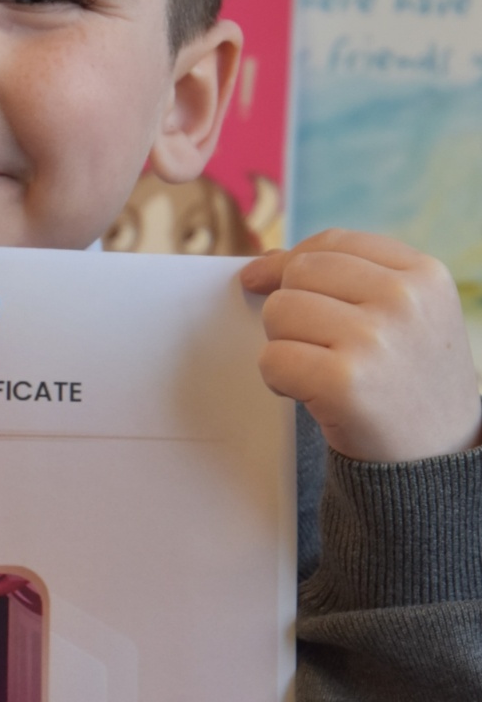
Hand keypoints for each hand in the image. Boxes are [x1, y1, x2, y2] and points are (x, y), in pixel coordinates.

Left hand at [241, 229, 480, 462]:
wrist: (436, 459)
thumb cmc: (409, 382)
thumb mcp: (407, 315)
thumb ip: (349, 279)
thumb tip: (265, 263)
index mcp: (424, 273)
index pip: (333, 242)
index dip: (292, 260)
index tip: (267, 279)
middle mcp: (403, 299)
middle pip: (300, 272)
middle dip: (291, 306)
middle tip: (316, 346)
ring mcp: (374, 339)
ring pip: (280, 310)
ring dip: (284, 343)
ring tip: (320, 370)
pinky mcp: (343, 381)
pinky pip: (272, 358)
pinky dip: (278, 379)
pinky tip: (310, 394)